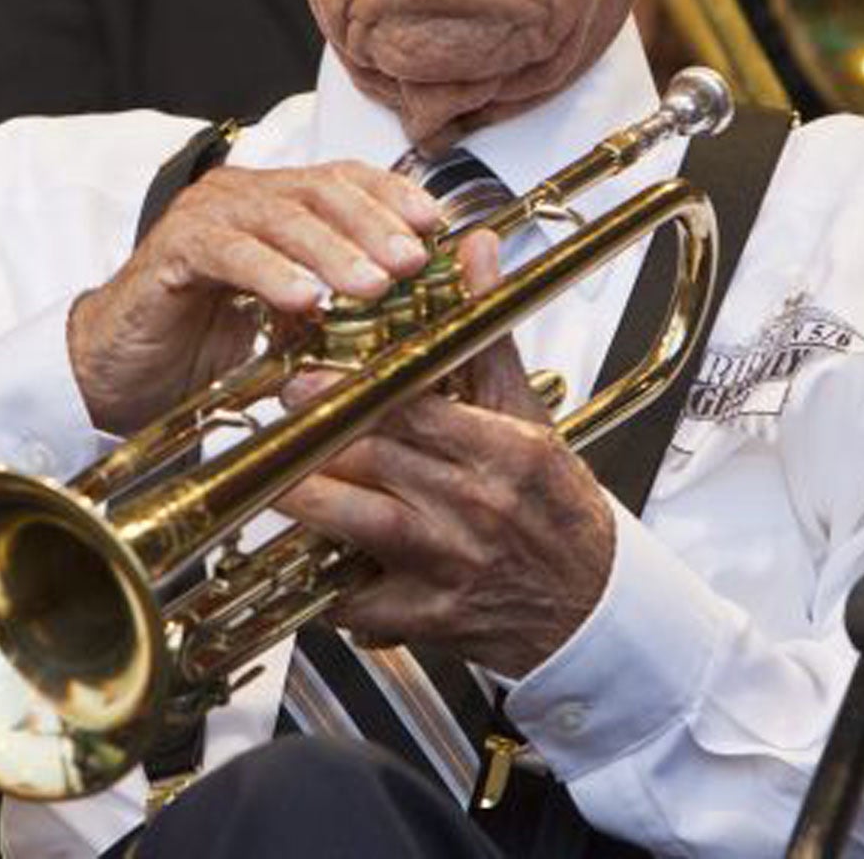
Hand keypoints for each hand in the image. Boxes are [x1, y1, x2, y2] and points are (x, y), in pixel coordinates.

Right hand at [67, 162, 440, 434]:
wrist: (118, 373)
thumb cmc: (202, 345)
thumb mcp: (288, 325)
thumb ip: (334, 305)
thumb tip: (407, 308)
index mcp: (272, 203)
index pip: (342, 179)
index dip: (391, 195)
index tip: (435, 223)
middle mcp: (240, 197)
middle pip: (320, 191)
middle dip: (374, 224)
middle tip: (414, 259)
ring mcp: (204, 217)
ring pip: (281, 218)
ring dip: (334, 250)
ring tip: (374, 283)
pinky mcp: (171, 250)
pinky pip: (229, 253)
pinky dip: (271, 273)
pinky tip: (304, 299)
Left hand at [277, 231, 616, 677]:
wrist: (591, 602)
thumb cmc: (554, 503)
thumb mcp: (527, 411)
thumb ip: (487, 327)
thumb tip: (472, 246)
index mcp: (500, 448)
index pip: (410, 408)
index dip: (346, 393)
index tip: (300, 379)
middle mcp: (474, 504)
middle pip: (372, 461)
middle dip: (311, 441)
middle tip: (273, 425)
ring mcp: (451, 564)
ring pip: (358, 524)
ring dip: (307, 503)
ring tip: (275, 483)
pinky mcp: (432, 618)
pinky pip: (361, 603)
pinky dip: (326, 588)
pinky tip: (303, 568)